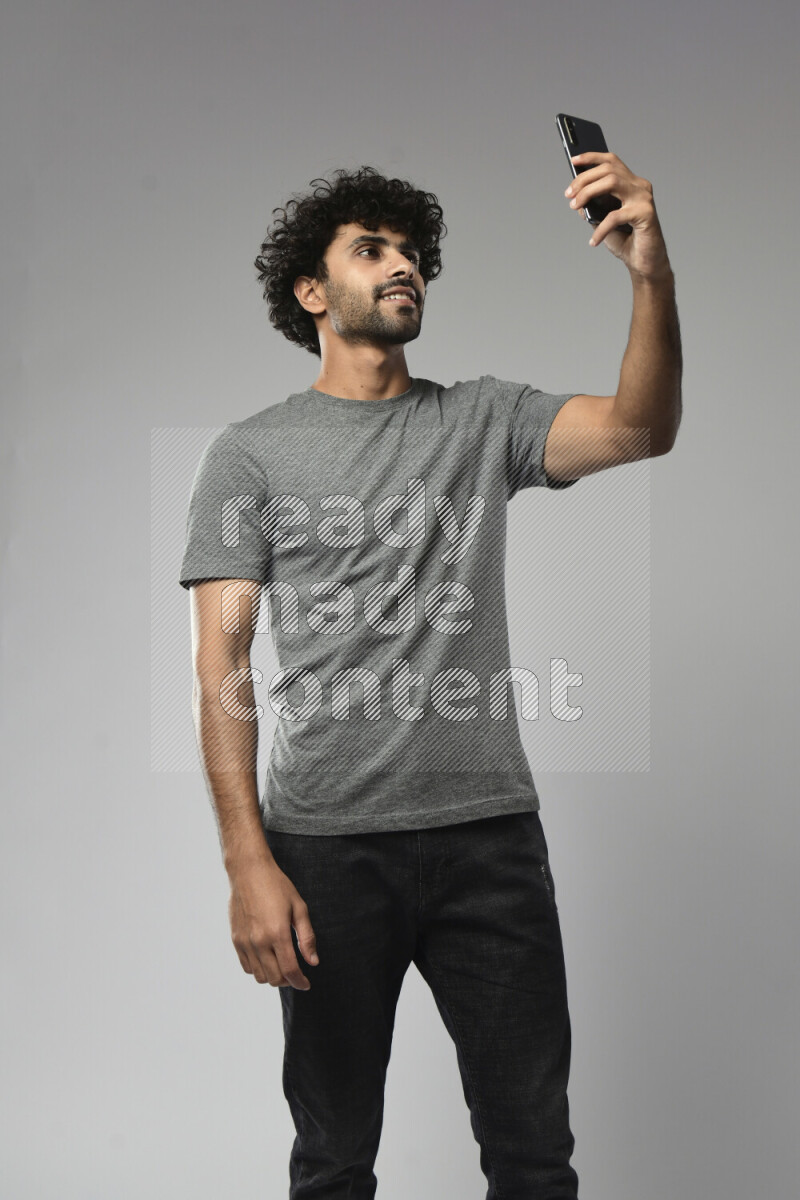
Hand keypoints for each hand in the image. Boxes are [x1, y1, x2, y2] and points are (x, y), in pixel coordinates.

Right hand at [228, 858, 318, 989]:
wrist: (248, 872)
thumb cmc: (277, 886)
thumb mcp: (299, 907)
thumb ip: (307, 937)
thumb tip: (313, 962)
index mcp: (277, 933)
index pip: (290, 970)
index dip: (300, 982)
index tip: (306, 984)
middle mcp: (259, 941)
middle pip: (274, 978)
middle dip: (288, 981)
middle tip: (296, 973)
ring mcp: (245, 942)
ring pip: (259, 976)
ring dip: (272, 976)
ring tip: (281, 965)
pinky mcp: (236, 940)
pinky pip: (246, 967)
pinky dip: (258, 969)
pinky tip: (267, 958)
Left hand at [565, 151, 671, 280]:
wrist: (644, 263)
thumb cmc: (625, 241)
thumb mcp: (602, 221)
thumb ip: (592, 207)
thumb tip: (575, 196)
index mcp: (630, 184)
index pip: (611, 161)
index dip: (592, 157)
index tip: (573, 160)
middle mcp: (639, 186)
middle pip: (608, 169)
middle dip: (584, 179)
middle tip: (568, 194)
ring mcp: (644, 198)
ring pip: (612, 181)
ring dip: (588, 192)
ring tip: (575, 206)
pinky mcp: (646, 213)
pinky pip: (615, 216)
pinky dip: (600, 228)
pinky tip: (593, 240)